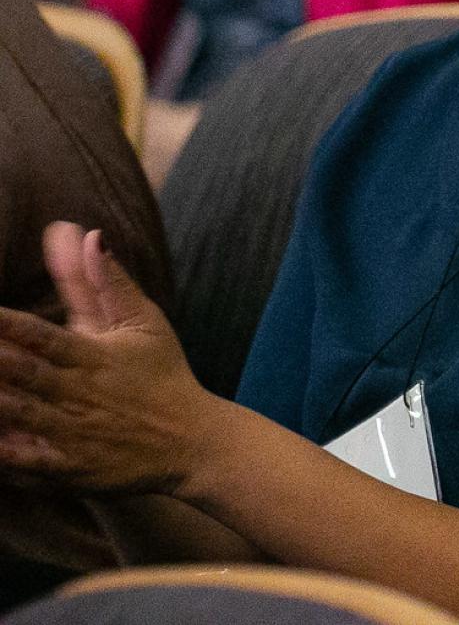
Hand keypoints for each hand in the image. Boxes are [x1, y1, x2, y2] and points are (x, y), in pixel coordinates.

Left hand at [0, 224, 215, 496]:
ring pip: (20, 416)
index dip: (6, 325)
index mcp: (96, 357)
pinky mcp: (72, 469)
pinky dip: (7, 453)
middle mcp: (81, 393)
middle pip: (23, 374)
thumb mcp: (143, 325)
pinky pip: (29, 463)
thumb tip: (88, 234)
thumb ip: (107, 283)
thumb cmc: (162, 376)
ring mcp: (76, 434)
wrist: (195, 443)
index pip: (42, 336)